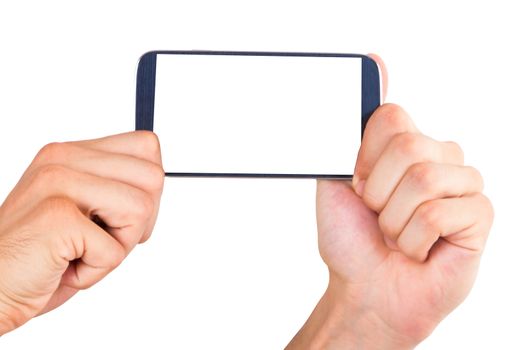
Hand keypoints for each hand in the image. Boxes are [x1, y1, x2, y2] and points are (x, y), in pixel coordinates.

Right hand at [0, 131, 163, 334]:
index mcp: (72, 153)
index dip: (148, 190)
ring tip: (80, 252)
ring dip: (118, 247)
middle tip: (99, 240)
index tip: (120, 217)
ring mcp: (58, 183)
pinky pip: (115, 250)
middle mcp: (63, 158)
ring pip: (141, 209)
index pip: (147, 146)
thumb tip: (157, 179)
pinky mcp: (56, 216)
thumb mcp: (86, 210)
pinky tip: (64, 267)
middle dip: (139, 221)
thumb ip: (117, 187)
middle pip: (153, 177)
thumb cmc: (42, 256)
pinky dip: (96, 271)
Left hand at [287, 56, 493, 348]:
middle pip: (408, 144)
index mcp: (404, 144)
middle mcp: (438, 155)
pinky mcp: (480, 214)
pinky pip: (438, 212)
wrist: (364, 288)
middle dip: (376, 191)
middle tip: (377, 214)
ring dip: (393, 219)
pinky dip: (413, 239)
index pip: (390, 116)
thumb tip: (376, 61)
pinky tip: (419, 249)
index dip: (364, 156)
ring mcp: (463, 182)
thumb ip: (348, 129)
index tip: (357, 184)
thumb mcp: (334, 179)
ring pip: (423, 178)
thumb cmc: (351, 237)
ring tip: (397, 234)